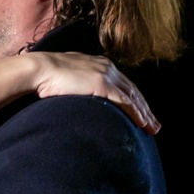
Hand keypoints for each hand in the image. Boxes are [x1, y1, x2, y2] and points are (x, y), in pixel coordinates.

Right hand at [31, 52, 160, 134]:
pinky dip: (135, 112)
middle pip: (133, 91)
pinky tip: (141, 123)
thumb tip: (79, 93)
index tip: (142, 112)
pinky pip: (124, 101)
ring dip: (145, 114)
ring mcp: (106, 75)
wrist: (39, 69)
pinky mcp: (102, 84)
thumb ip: (79, 82)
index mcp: (100, 64)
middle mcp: (108, 68)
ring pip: (132, 97)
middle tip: (154, 125)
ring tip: (152, 129)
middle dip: (145, 109)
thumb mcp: (69, 75)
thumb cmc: (47, 75)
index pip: (124, 84)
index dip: (135, 99)